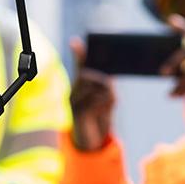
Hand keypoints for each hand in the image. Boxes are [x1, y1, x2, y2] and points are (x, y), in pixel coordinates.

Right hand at [69, 37, 116, 151]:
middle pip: (89, 76)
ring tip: (109, 105)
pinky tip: (105, 111)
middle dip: (104, 81)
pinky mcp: (77, 113)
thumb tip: (109, 80)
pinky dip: (104, 105)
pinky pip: (93, 101)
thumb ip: (107, 87)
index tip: (74, 42)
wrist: (91, 141)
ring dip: (108, 95)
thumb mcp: (107, 99)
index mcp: (80, 85)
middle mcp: (73, 91)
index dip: (78, 53)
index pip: (79, 65)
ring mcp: (73, 102)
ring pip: (94, 88)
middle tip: (112, 92)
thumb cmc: (100, 117)